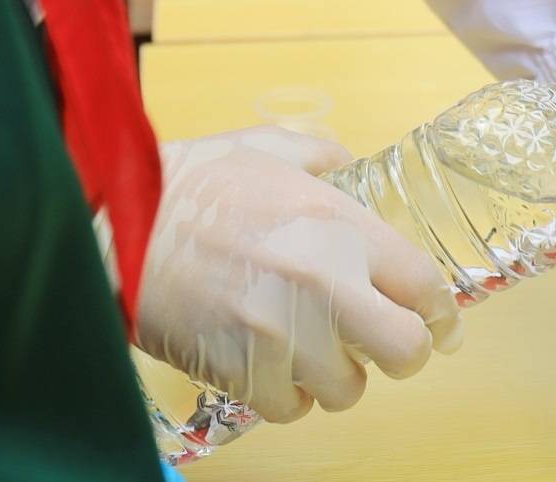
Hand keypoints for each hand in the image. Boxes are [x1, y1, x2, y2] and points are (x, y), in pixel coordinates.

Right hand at [136, 128, 462, 422]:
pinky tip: (270, 366)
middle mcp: (321, 282)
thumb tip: (348, 164)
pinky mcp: (241, 371)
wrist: (115, 224)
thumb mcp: (263, 147)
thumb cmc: (186, 182)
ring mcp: (281, 333)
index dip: (439, 312)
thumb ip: (319, 156)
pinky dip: (286, 394)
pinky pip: (291, 408)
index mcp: (336, 224)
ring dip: (335, 375)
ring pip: (347, 390)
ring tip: (310, 350)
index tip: (439, 323)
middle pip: (404, 350)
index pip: (423, 285)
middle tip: (381, 344)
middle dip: (400, 351)